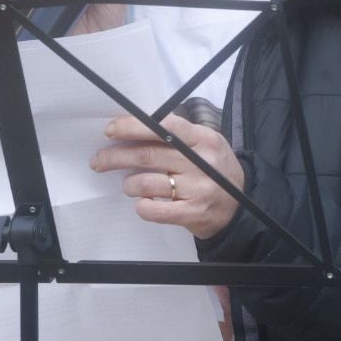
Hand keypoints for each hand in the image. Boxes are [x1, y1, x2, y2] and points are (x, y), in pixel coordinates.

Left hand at [90, 114, 243, 239]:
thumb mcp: (205, 145)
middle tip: (99, 160)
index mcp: (204, 139)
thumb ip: (177, 136)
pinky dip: (142, 206)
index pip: (163, 126)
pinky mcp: (192, 214)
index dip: (132, 126)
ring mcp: (198, 190)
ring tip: (130, 185)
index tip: (110, 130)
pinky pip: (154, 210)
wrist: (241, 207)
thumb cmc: (215, 171)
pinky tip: (144, 203)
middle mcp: (202, 163)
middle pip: (147, 155)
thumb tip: (134, 127)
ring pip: (146, 183)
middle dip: (115, 157)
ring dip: (129, 184)